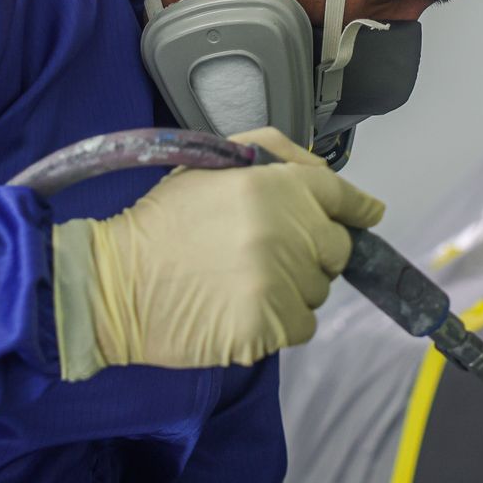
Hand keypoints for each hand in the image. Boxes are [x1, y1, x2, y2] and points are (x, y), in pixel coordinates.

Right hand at [51, 128, 384, 379]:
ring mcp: (279, 282)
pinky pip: (302, 326)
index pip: (340, 195)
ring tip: (242, 281)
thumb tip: (324, 177)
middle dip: (312, 251)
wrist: (115, 284)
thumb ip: (274, 154)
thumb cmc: (161, 223)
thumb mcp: (210, 163)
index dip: (356, 208)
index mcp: (273, 186)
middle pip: (336, 248)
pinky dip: (281, 322)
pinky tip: (242, 309)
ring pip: (319, 290)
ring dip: (293, 288)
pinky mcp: (268, 327)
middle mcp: (285, 232)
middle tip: (267, 253)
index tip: (367, 215)